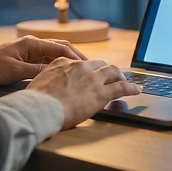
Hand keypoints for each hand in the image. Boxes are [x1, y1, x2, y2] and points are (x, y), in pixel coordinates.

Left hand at [0, 35, 87, 86]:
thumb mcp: (15, 72)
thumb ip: (38, 71)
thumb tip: (60, 72)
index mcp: (32, 43)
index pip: (60, 49)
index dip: (75, 58)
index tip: (88, 67)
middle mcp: (32, 44)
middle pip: (60, 48)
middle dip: (76, 57)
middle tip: (90, 68)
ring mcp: (29, 50)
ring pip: (54, 53)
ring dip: (68, 61)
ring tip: (81, 71)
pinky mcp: (24, 58)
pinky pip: (45, 60)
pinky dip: (57, 65)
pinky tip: (63, 73)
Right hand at [26, 58, 140, 128]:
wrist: (40, 108)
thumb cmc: (34, 101)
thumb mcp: (36, 83)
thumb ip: (46, 82)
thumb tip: (42, 90)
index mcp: (63, 63)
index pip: (79, 63)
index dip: (87, 70)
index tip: (89, 75)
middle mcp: (80, 67)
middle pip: (99, 64)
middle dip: (106, 70)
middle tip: (110, 77)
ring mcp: (92, 79)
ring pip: (112, 71)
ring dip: (120, 76)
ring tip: (125, 81)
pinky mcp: (101, 93)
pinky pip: (122, 87)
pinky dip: (132, 88)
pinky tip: (137, 90)